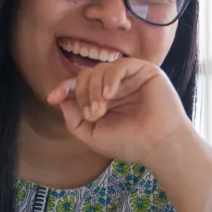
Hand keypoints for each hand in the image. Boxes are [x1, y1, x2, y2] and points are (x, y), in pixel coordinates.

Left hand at [45, 58, 197, 170]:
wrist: (158, 146)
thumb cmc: (129, 143)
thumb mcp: (92, 135)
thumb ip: (74, 119)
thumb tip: (61, 100)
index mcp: (103, 99)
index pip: (79, 86)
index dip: (64, 88)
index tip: (53, 98)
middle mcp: (115, 86)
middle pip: (86, 75)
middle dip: (82, 94)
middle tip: (92, 115)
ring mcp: (129, 78)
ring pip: (100, 69)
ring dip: (94, 90)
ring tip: (100, 110)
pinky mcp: (145, 71)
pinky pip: (120, 65)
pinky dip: (111, 78)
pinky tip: (110, 95)